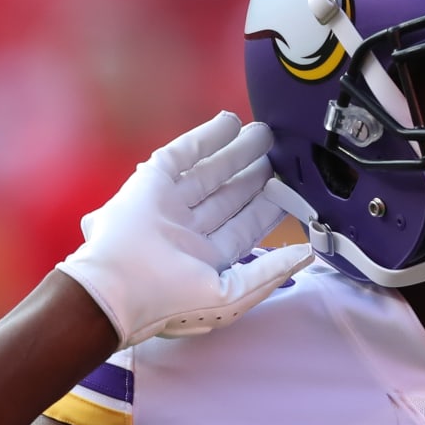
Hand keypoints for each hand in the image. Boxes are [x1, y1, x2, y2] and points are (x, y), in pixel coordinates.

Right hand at [57, 111, 312, 346]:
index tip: (293, 191)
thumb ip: (270, 274)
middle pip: (230, 196)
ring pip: (210, 172)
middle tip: (280, 154)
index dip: (269, 209)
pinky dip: (207, 136)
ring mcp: (169, 204)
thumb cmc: (169, 301)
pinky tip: (230, 123)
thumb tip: (307, 255)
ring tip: (264, 133)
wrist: (117, 288)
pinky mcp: (151, 181)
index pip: (244, 228)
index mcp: (205, 259)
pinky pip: (185, 153)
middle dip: (256, 176)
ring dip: (237, 152)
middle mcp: (188, 230)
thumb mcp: (231, 296)